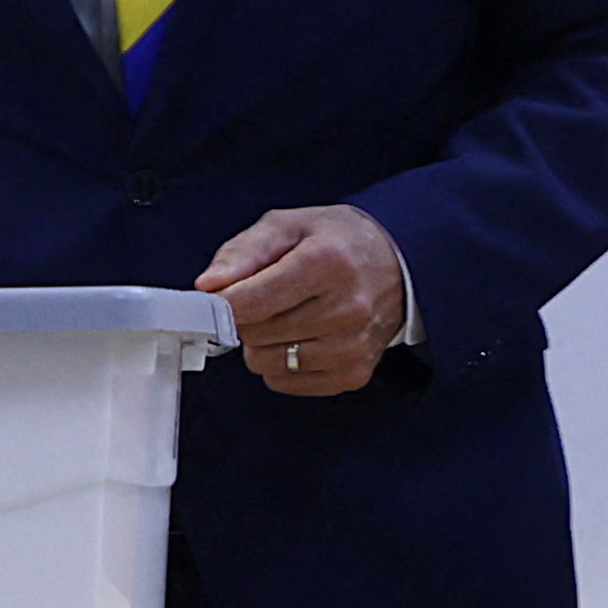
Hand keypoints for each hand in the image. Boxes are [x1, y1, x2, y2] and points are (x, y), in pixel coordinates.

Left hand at [200, 204, 409, 394]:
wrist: (399, 264)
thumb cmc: (340, 242)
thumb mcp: (289, 225)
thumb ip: (243, 252)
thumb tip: (208, 286)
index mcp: (327, 263)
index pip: (250, 303)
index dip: (222, 302)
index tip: (221, 296)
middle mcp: (346, 309)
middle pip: (254, 334)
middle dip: (247, 317)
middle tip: (266, 298)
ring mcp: (352, 346)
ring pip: (265, 362)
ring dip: (264, 342)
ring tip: (287, 317)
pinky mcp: (353, 374)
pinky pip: (285, 382)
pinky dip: (281, 364)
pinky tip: (301, 338)